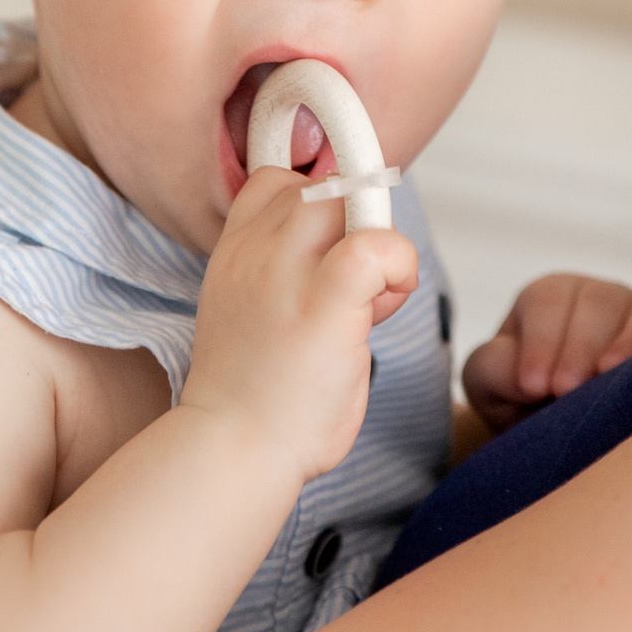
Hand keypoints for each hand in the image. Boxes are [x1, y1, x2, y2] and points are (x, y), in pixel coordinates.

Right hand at [182, 168, 419, 483]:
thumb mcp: (251, 311)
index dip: (318, 207)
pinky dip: (398, 264)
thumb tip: (353, 254)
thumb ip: (288, 272)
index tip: (330, 255)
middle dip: (356, 226)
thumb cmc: (257, 396)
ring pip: (348, 199)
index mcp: (234, 252)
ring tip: (370, 301)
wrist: (233, 450)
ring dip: (379, 242)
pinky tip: (387, 303)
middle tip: (360, 287)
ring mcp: (284, 272)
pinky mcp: (322, 303)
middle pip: (322, 186)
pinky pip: (376, 245)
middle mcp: (254, 251)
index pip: (276, 181)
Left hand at [462, 274, 631, 433]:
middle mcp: (598, 297)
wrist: (558, 437)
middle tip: (565, 390)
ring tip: (611, 374)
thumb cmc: (521, 403)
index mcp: (548, 299)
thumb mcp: (490, 385)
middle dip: (580, 344)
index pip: (547, 300)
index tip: (533, 385)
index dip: (540, 339)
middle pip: (598, 299)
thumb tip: (528, 374)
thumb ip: (493, 368)